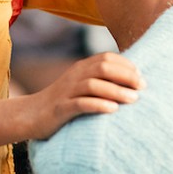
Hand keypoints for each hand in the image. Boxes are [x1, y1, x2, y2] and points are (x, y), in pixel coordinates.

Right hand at [22, 52, 142, 140]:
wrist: (31, 115)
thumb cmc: (64, 102)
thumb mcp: (81, 86)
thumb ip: (100, 80)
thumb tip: (132, 81)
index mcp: (81, 68)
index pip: (107, 58)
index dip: (127, 65)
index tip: (141, 78)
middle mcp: (74, 76)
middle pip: (103, 67)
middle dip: (126, 76)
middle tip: (142, 88)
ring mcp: (66, 92)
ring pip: (93, 85)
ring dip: (116, 91)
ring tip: (133, 99)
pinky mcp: (60, 109)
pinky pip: (80, 104)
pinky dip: (98, 105)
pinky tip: (113, 110)